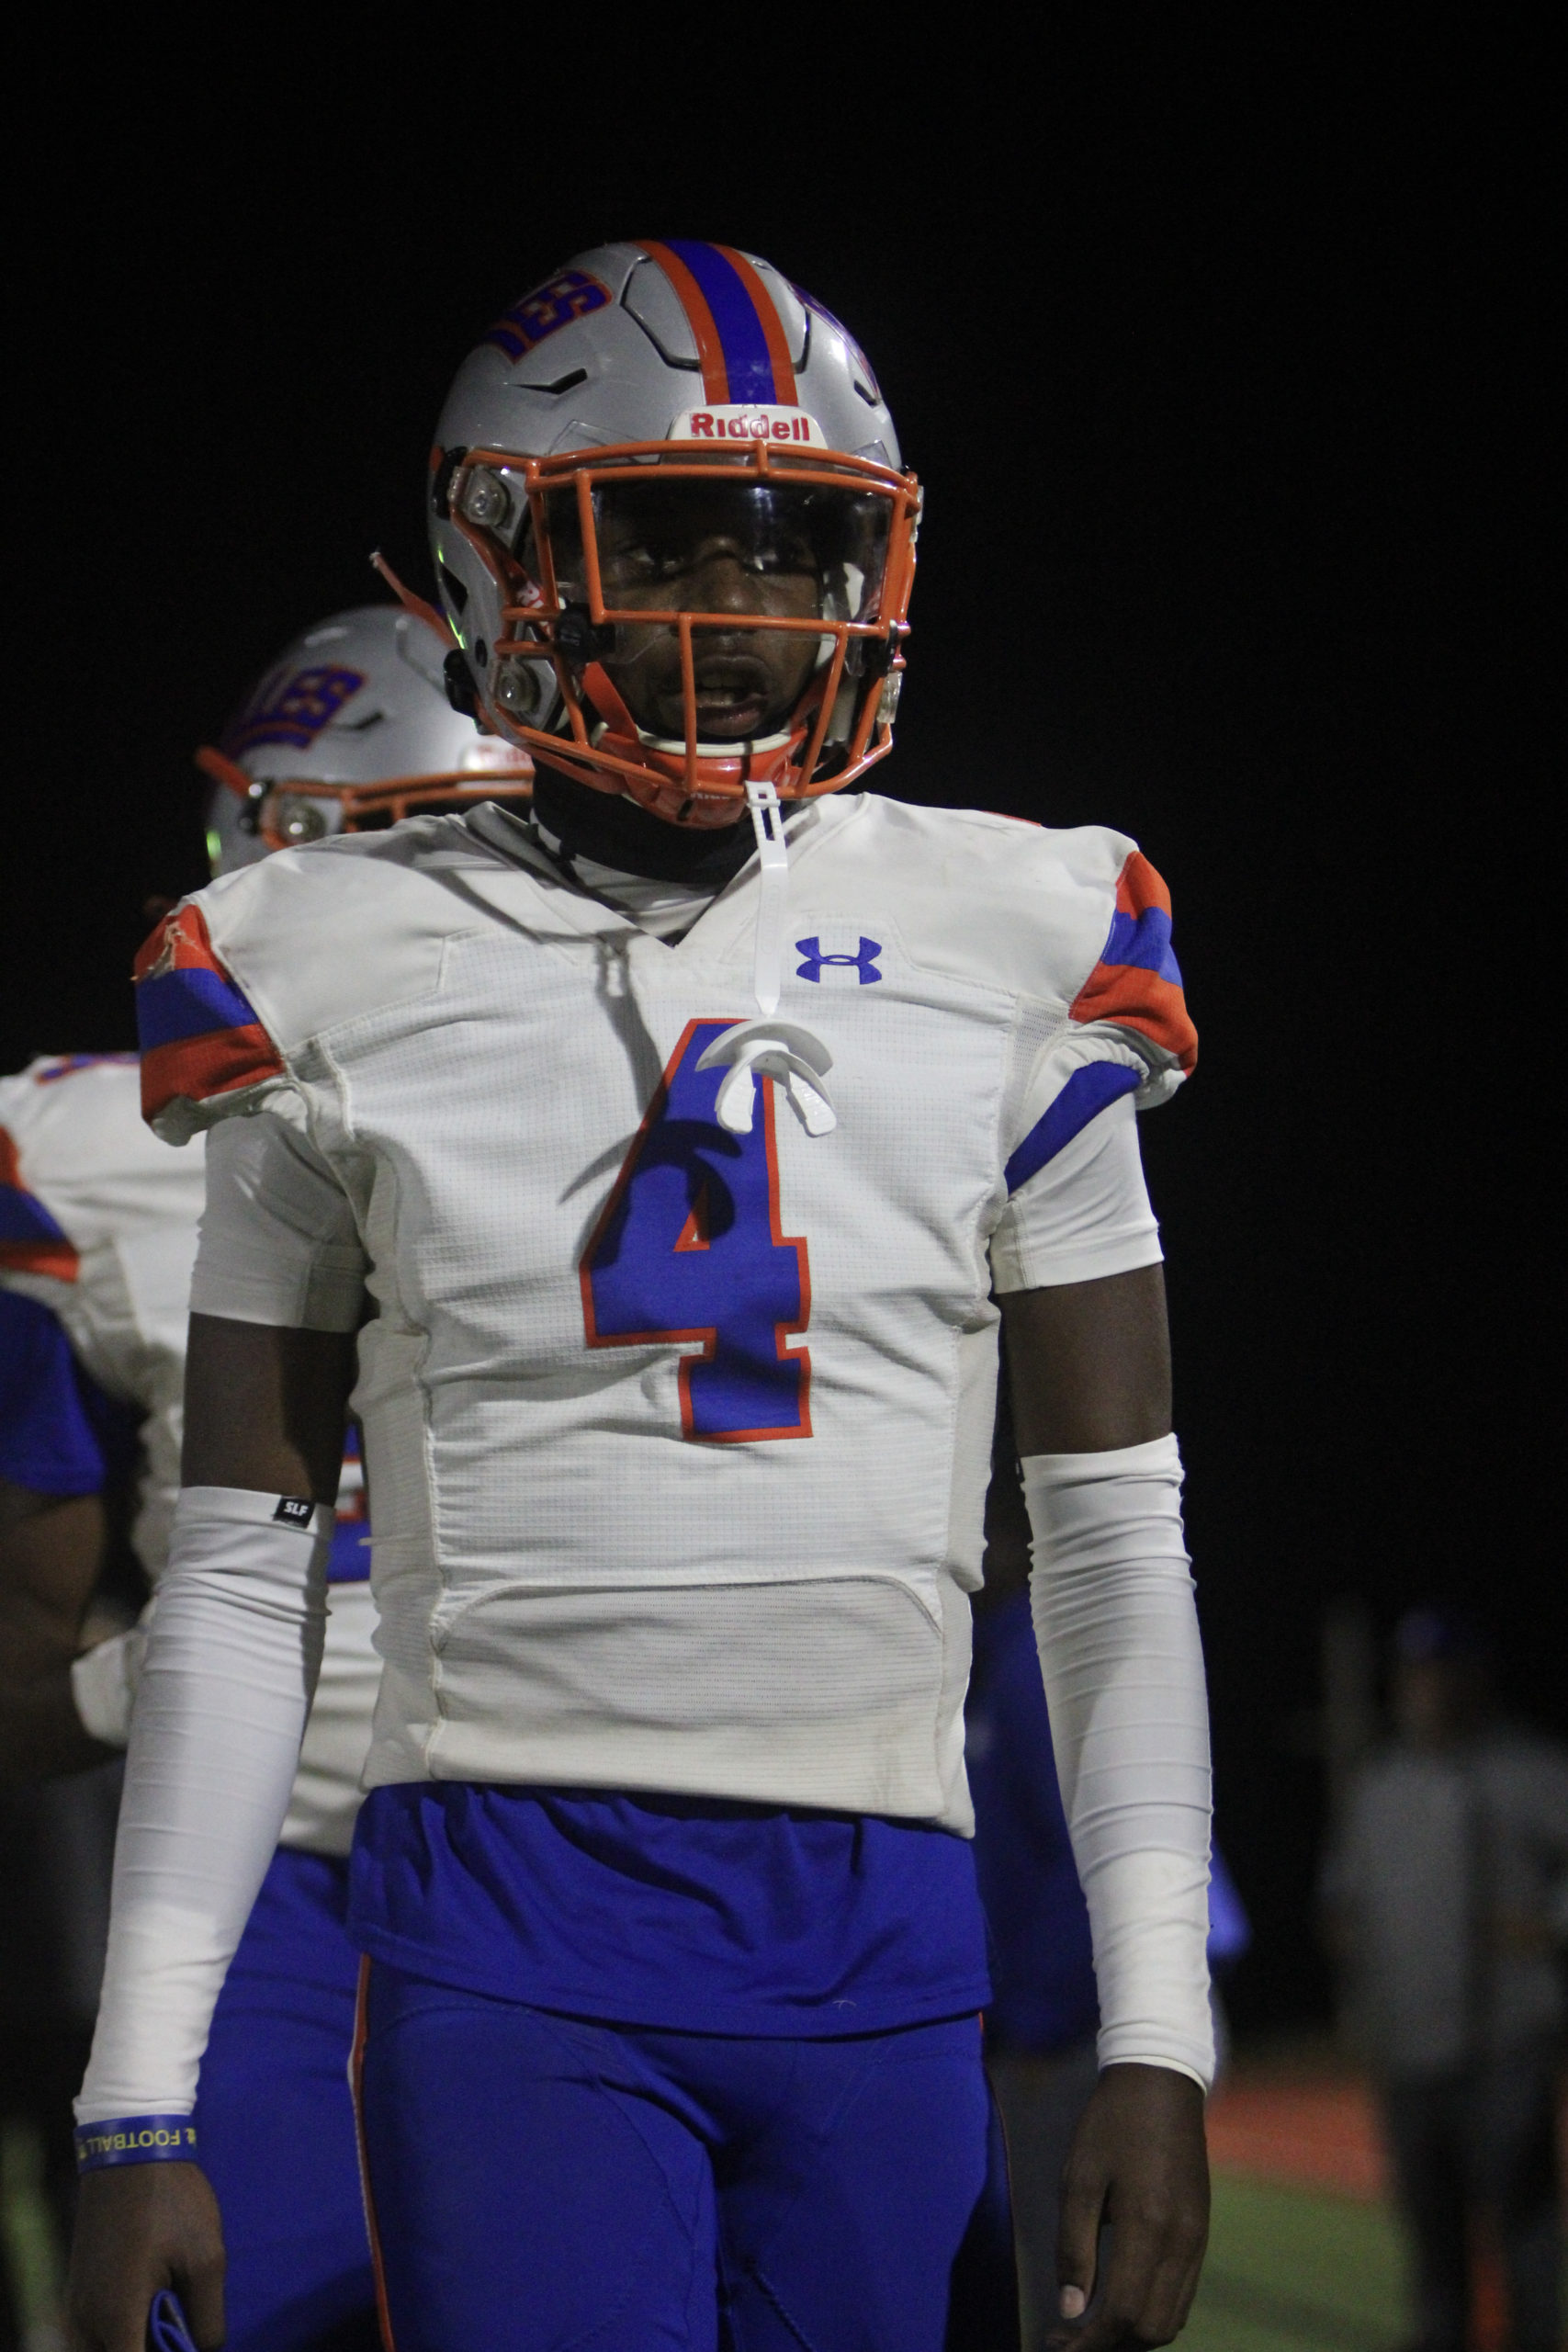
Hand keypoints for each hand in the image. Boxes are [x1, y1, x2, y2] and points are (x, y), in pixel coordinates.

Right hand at [68, 2163, 224, 2351]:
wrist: (131, 2151)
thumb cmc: (173, 2201)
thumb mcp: (206, 2258)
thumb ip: (207, 2318)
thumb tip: (205, 2350)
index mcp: (118, 2317)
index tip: (185, 2343)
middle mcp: (86, 2320)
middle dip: (148, 2349)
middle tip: (180, 2323)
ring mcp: (76, 2306)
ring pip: (102, 2348)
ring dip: (133, 2341)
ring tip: (168, 2311)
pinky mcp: (77, 2291)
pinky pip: (94, 2331)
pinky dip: (120, 2329)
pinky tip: (152, 2300)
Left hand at [1049, 2062, 1208, 2348]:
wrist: (1161, 2081)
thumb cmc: (1110, 2124)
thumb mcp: (1079, 2178)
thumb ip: (1073, 2246)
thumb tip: (1069, 2310)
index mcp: (1149, 2226)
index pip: (1123, 2314)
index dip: (1089, 2341)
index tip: (1056, 2342)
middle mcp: (1183, 2242)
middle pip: (1152, 2329)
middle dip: (1110, 2344)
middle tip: (1067, 2337)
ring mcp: (1198, 2239)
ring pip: (1171, 2319)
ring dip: (1131, 2333)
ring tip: (1089, 2325)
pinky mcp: (1201, 2232)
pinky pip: (1181, 2295)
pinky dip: (1151, 2311)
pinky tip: (1118, 2298)